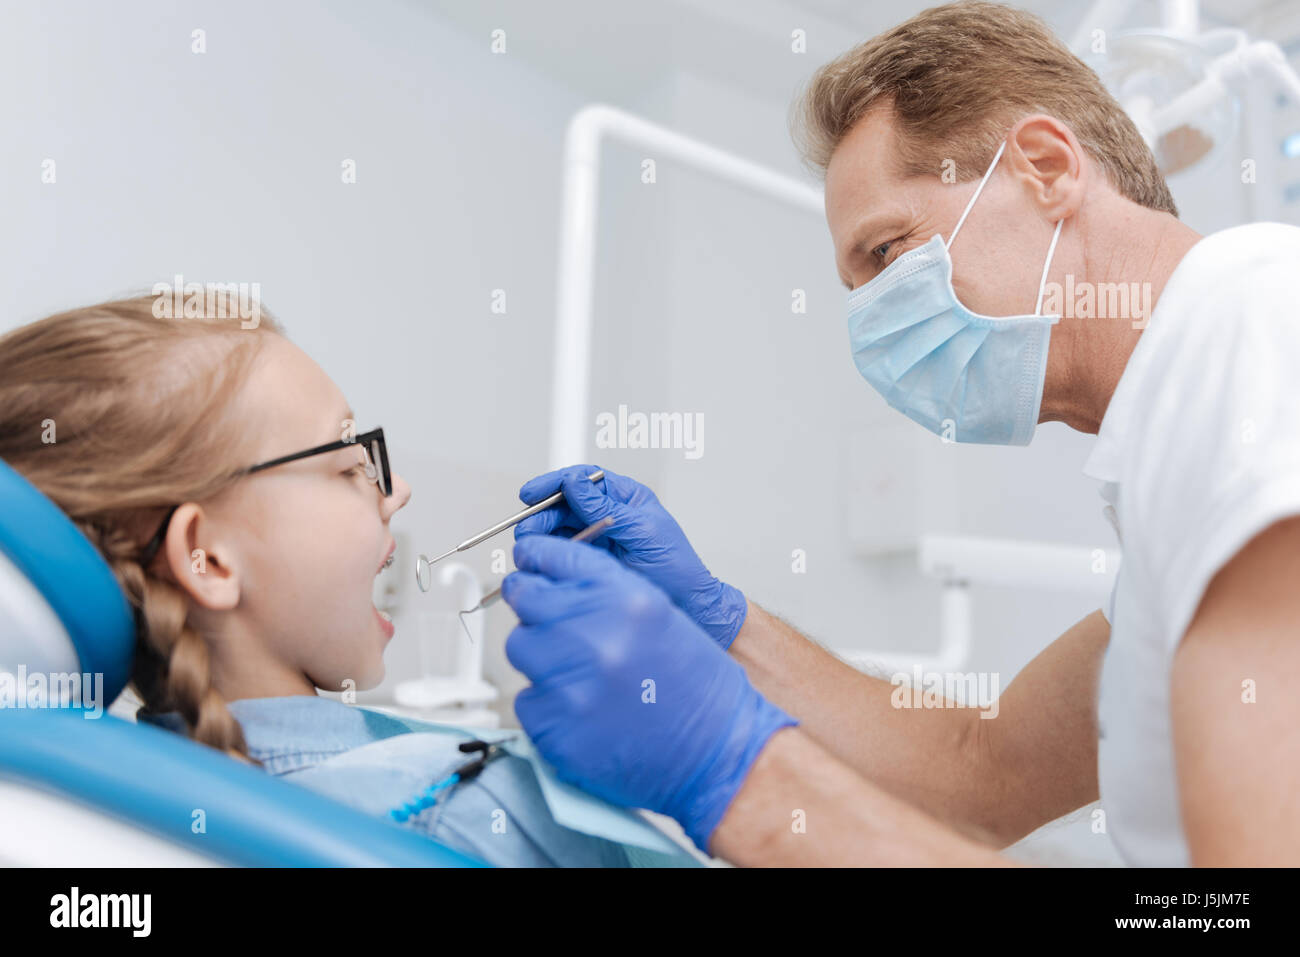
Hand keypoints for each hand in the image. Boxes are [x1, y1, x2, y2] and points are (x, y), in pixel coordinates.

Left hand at [501, 534, 796, 852]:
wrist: (716, 752)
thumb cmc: (696, 688)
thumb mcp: (660, 616)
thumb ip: (606, 592)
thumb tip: (553, 581)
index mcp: (628, 600)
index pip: (557, 557)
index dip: (538, 558)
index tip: (529, 562)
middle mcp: (596, 636)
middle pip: (526, 599)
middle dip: (533, 605)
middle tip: (546, 620)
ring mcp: (570, 684)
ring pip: (521, 648)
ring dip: (540, 655)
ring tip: (578, 674)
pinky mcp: (553, 727)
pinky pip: (527, 700)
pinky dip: (546, 702)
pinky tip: (580, 709)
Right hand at [514, 464, 747, 648]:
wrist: (687, 606)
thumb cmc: (676, 567)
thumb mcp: (642, 531)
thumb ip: (605, 508)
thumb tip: (573, 482)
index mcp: (625, 497)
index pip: (582, 480)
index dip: (554, 483)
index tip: (531, 494)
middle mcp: (608, 512)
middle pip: (564, 503)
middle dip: (542, 513)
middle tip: (528, 529)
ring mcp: (598, 536)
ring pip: (559, 526)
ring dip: (542, 533)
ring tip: (529, 546)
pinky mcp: (592, 559)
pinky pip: (564, 549)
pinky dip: (550, 551)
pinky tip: (542, 558)